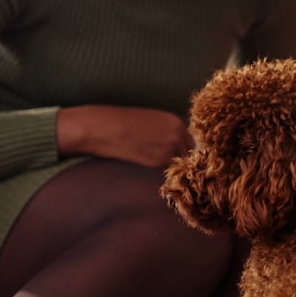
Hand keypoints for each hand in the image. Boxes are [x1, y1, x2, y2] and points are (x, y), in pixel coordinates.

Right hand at [56, 105, 190, 169]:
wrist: (104, 127)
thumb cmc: (122, 123)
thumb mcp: (151, 122)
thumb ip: (167, 133)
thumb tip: (176, 150)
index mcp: (176, 121)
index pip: (191, 143)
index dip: (182, 153)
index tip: (174, 160)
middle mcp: (178, 133)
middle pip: (189, 156)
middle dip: (180, 163)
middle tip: (166, 169)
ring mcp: (171, 147)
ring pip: (180, 166)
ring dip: (171, 170)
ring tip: (153, 169)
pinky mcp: (159, 160)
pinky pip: (167, 172)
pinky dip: (160, 174)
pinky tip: (147, 169)